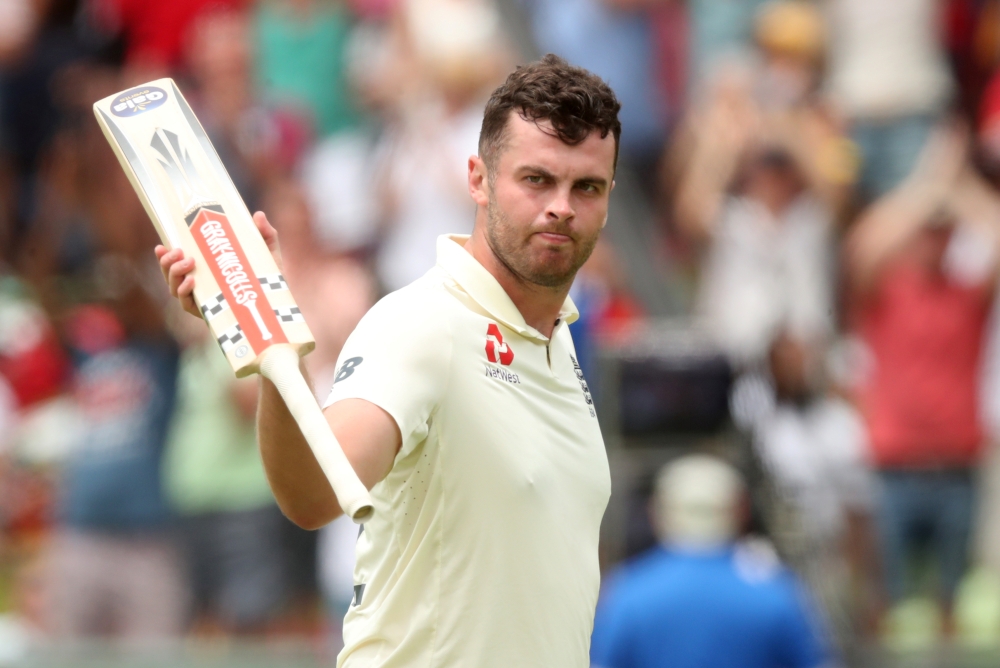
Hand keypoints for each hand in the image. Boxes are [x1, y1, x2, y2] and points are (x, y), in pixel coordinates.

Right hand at [154, 211, 281, 318]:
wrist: (279, 305)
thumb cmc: (269, 279)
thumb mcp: (267, 253)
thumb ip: (265, 234)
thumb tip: (259, 215)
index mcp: (206, 270)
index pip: (178, 262)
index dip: (164, 256)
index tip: (160, 246)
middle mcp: (200, 286)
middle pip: (171, 275)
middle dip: (167, 262)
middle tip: (178, 251)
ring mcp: (202, 300)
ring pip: (174, 288)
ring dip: (175, 274)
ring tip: (188, 262)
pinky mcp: (206, 313)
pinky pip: (187, 304)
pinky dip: (185, 291)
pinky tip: (192, 281)